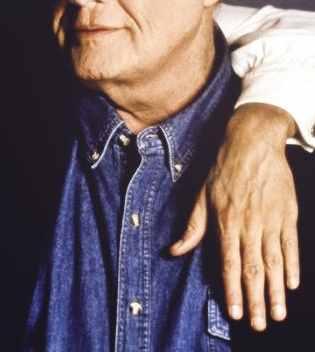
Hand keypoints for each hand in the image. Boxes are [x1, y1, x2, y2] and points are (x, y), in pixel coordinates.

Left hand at [170, 104, 298, 330]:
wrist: (253, 141)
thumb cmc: (223, 167)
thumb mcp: (202, 193)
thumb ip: (193, 226)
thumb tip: (174, 251)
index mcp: (225, 221)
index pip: (228, 263)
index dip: (232, 290)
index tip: (236, 313)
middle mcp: (248, 224)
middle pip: (253, 268)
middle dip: (256, 300)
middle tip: (259, 324)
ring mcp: (270, 219)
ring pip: (273, 261)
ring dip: (276, 290)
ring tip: (277, 314)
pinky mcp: (287, 212)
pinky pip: (290, 244)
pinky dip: (292, 265)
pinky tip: (291, 284)